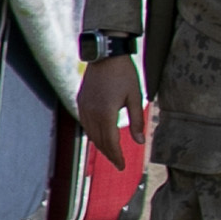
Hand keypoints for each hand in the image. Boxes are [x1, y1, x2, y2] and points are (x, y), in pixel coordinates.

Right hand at [77, 52, 147, 175]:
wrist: (105, 54)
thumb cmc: (123, 73)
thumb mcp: (135, 96)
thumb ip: (137, 120)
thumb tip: (139, 141)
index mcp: (106, 113)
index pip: (111, 142)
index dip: (117, 156)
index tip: (122, 166)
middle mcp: (91, 112)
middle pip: (99, 140)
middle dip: (109, 153)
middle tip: (118, 163)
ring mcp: (84, 107)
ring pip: (90, 133)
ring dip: (100, 144)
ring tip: (111, 152)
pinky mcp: (81, 101)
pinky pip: (85, 123)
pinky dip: (93, 132)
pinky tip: (100, 134)